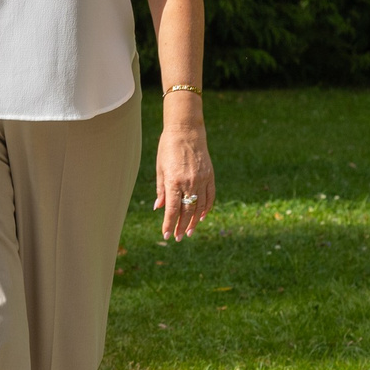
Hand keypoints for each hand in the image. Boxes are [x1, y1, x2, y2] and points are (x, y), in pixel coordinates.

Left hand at [152, 118, 215, 240]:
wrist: (186, 131)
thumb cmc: (167, 148)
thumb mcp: (160, 169)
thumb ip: (161, 190)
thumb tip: (159, 208)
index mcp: (173, 181)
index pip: (171, 209)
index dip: (169, 224)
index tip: (166, 235)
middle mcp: (188, 183)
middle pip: (186, 211)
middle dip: (181, 226)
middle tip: (178, 237)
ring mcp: (201, 180)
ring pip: (199, 207)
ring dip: (194, 221)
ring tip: (189, 232)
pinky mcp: (210, 176)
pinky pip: (210, 197)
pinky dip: (206, 208)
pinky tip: (201, 217)